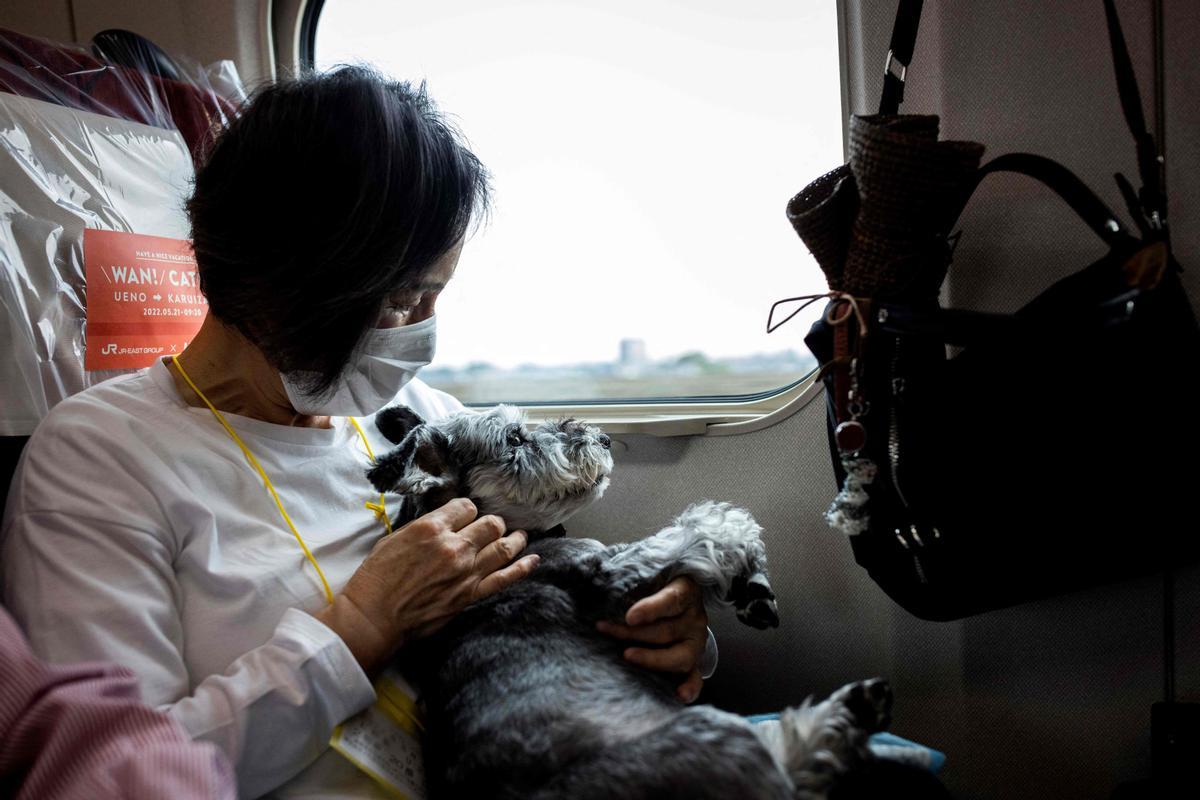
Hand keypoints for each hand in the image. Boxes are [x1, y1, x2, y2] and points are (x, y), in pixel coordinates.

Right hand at [315, 498, 537, 673]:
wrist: (376, 616)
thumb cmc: (377, 577)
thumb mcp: (395, 538)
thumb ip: (425, 527)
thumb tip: (445, 522)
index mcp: (432, 528)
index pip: (466, 507)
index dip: (467, 511)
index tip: (466, 517)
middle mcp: (454, 547)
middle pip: (490, 524)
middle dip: (492, 523)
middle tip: (491, 528)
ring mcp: (466, 572)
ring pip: (504, 546)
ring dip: (515, 539)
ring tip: (520, 536)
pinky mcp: (471, 595)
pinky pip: (505, 578)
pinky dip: (523, 568)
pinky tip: (533, 559)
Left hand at [596, 576, 708, 703]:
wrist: (676, 599)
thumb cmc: (656, 586)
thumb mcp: (649, 576)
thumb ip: (632, 582)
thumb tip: (601, 592)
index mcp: (685, 592)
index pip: (671, 600)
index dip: (651, 609)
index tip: (629, 617)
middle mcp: (694, 619)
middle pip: (667, 631)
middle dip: (635, 634)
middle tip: (611, 632)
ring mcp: (695, 643)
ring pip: (678, 656)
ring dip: (651, 659)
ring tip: (628, 655)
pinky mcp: (693, 662)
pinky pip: (695, 677)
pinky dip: (690, 687)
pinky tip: (679, 694)